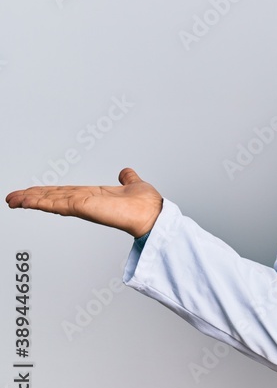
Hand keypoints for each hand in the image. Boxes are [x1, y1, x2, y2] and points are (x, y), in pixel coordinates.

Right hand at [6, 167, 163, 238]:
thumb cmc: (146, 204)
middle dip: (31, 197)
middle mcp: (85, 201)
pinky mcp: (82, 207)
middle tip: (12, 198)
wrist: (152, 214)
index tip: (31, 192)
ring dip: (30, 199)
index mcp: (93, 196)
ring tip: (12, 200)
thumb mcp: (133, 185)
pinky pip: (56, 203)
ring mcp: (82, 205)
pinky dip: (40, 202)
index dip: (47, 192)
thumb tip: (126, 173)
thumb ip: (128, 180)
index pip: (64, 193)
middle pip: (52, 197)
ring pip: (50, 201)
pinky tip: (25, 201)